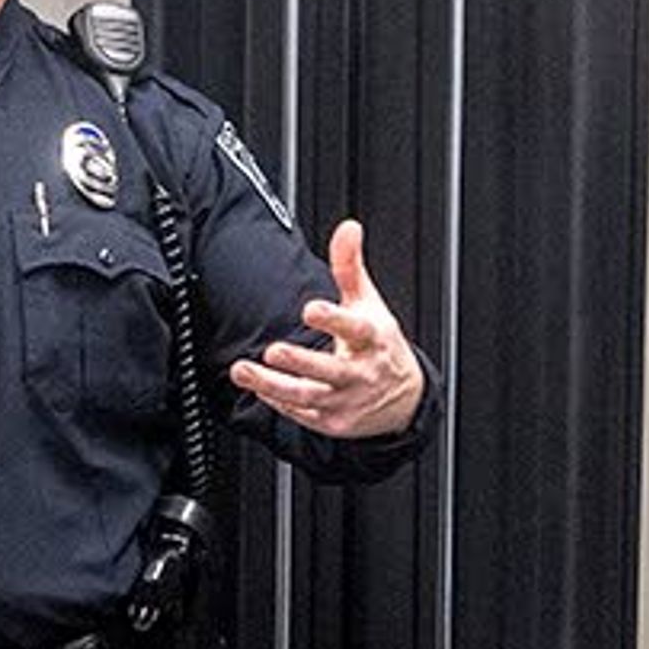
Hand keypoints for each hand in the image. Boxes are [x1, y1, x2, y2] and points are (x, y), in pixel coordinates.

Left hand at [230, 216, 424, 440]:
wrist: (404, 400)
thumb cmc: (379, 345)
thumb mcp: (369, 303)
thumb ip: (351, 266)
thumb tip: (348, 228)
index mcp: (372, 340)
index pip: (356, 330)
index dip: (334, 319)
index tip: (311, 309)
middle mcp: (361, 373)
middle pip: (330, 370)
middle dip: (301, 361)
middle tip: (273, 350)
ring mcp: (346, 400)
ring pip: (308, 396)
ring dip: (273, 385)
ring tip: (244, 371)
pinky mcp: (332, 421)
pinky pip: (301, 413)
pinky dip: (279, 401)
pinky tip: (258, 388)